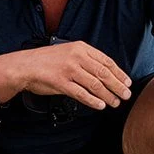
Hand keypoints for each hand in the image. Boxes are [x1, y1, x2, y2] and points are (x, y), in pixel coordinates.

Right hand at [6, 41, 131, 109]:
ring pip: (95, 84)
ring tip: (115, 102)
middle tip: (126, 95)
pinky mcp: (61, 83)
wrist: (25, 65)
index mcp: (81, 48)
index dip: (119, 73)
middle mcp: (77, 57)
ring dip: (108, 95)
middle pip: (104, 73)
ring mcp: (69, 70)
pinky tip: (100, 105)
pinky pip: (81, 94)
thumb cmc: (47, 60)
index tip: (127, 82)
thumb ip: (86, 59)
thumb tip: (105, 72)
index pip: (106, 61)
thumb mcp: (68, 51)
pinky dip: (93, 101)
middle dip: (118, 86)